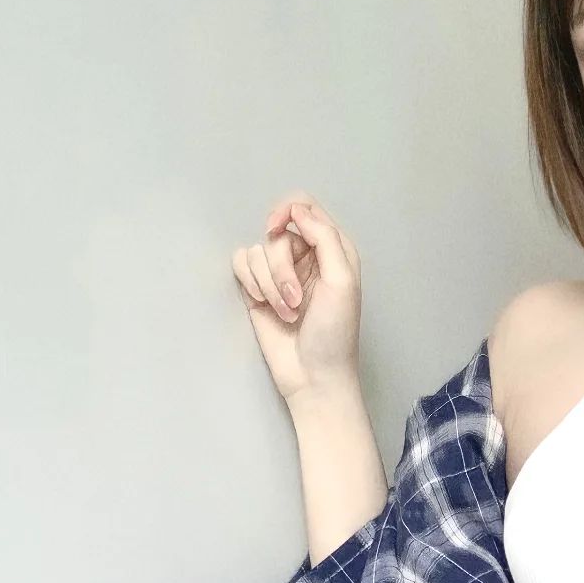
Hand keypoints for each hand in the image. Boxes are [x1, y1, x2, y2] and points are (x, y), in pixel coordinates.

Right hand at [231, 193, 363, 403]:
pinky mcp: (257, 289)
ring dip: (269, 285)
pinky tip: (265, 306)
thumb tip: (297, 210)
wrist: (313, 374)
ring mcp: (280, 273)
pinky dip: (251, 284)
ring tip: (287, 312)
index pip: (304, 208)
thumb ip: (324, 238)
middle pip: (277, 233)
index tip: (276, 230)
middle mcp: (305, 256)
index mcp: (332, 250)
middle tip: (296, 301)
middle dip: (281, 268)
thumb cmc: (335, 332)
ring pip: (257, 251)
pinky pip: (241, 265)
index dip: (286, 212)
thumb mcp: (342, 281)